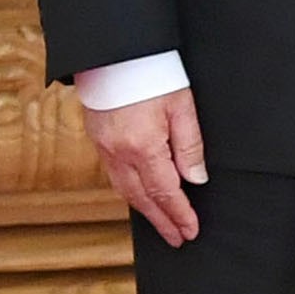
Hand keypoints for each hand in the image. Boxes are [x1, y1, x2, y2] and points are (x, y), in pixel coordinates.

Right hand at [87, 86, 206, 244]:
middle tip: (178, 238)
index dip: (179, 214)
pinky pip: (114, 176)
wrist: (114, 54)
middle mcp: (119, 153)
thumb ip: (190, 146)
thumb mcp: (183, 107)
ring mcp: (105, 148)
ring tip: (162, 224)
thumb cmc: (152, 74)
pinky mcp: (98, 140)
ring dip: (145, 210)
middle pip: (143, 198)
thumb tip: (196, 180)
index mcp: (144, 147)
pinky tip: (140, 197)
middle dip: (162, 221)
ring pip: (125, 189)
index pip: (166, 192)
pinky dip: (130, 192)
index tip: (191, 231)